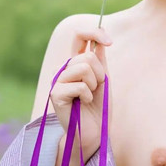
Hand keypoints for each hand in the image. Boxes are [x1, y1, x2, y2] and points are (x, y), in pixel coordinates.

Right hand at [49, 28, 112, 159]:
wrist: (94, 132)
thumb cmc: (99, 107)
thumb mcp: (103, 79)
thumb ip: (100, 60)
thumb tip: (99, 39)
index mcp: (74, 63)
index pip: (79, 36)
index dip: (94, 33)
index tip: (109, 42)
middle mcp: (64, 69)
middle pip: (87, 56)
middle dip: (100, 74)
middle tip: (96, 89)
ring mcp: (58, 81)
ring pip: (83, 68)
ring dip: (94, 84)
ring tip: (89, 96)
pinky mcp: (55, 94)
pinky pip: (79, 85)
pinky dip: (87, 95)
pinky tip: (82, 103)